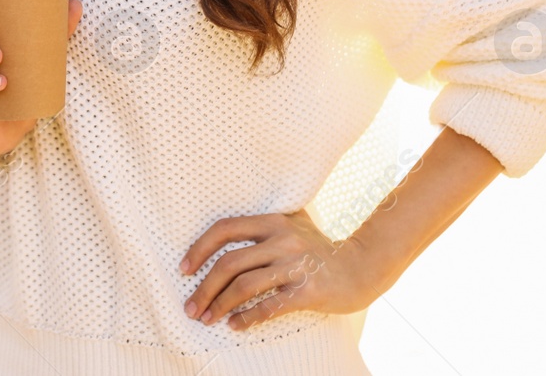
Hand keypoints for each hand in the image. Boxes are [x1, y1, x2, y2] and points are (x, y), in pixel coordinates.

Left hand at [178, 210, 380, 330]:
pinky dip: (248, 317)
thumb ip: (264, 223)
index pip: (225, 229)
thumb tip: (221, 231)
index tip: (184, 269)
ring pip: (245, 286)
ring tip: (207, 319)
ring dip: (220, 305)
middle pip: (229, 263)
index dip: (199, 248)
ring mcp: (296, 265)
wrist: (362, 267)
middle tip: (190, 307)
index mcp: (273, 221)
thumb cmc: (319, 248)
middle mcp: (282, 239)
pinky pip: (270, 306)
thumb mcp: (293, 224)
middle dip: (204, 287)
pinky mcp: (308, 291)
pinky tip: (235, 325)